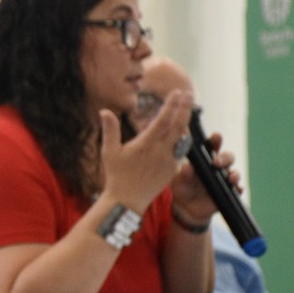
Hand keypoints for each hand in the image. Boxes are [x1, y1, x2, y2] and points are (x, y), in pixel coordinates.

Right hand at [100, 89, 193, 212]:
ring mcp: (169, 161)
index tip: (177, 92)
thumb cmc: (116, 175)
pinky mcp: (172, 169)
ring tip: (186, 109)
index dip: (172, 105)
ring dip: (185, 123)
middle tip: (188, 94)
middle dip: (185, 108)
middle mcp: (160, 151)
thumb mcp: (109, 152)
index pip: (163, 120)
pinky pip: (181, 150)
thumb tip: (105, 111)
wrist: (127, 200)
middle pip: (178, 126)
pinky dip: (183, 138)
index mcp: (146, 145)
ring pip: (183, 138)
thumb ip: (110, 130)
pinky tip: (182, 132)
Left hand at [171, 131, 239, 222]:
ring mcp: (224, 179)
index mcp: (204, 159)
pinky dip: (239, 188)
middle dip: (225, 158)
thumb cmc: (182, 187)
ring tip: (230, 177)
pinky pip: (237, 189)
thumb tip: (187, 167)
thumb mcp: (179, 180)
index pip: (212, 145)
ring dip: (235, 174)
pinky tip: (238, 188)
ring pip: (235, 173)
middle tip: (216, 162)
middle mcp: (217, 167)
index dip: (216, 139)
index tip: (216, 136)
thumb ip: (184, 174)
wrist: (185, 208)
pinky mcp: (228, 193)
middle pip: (228, 157)